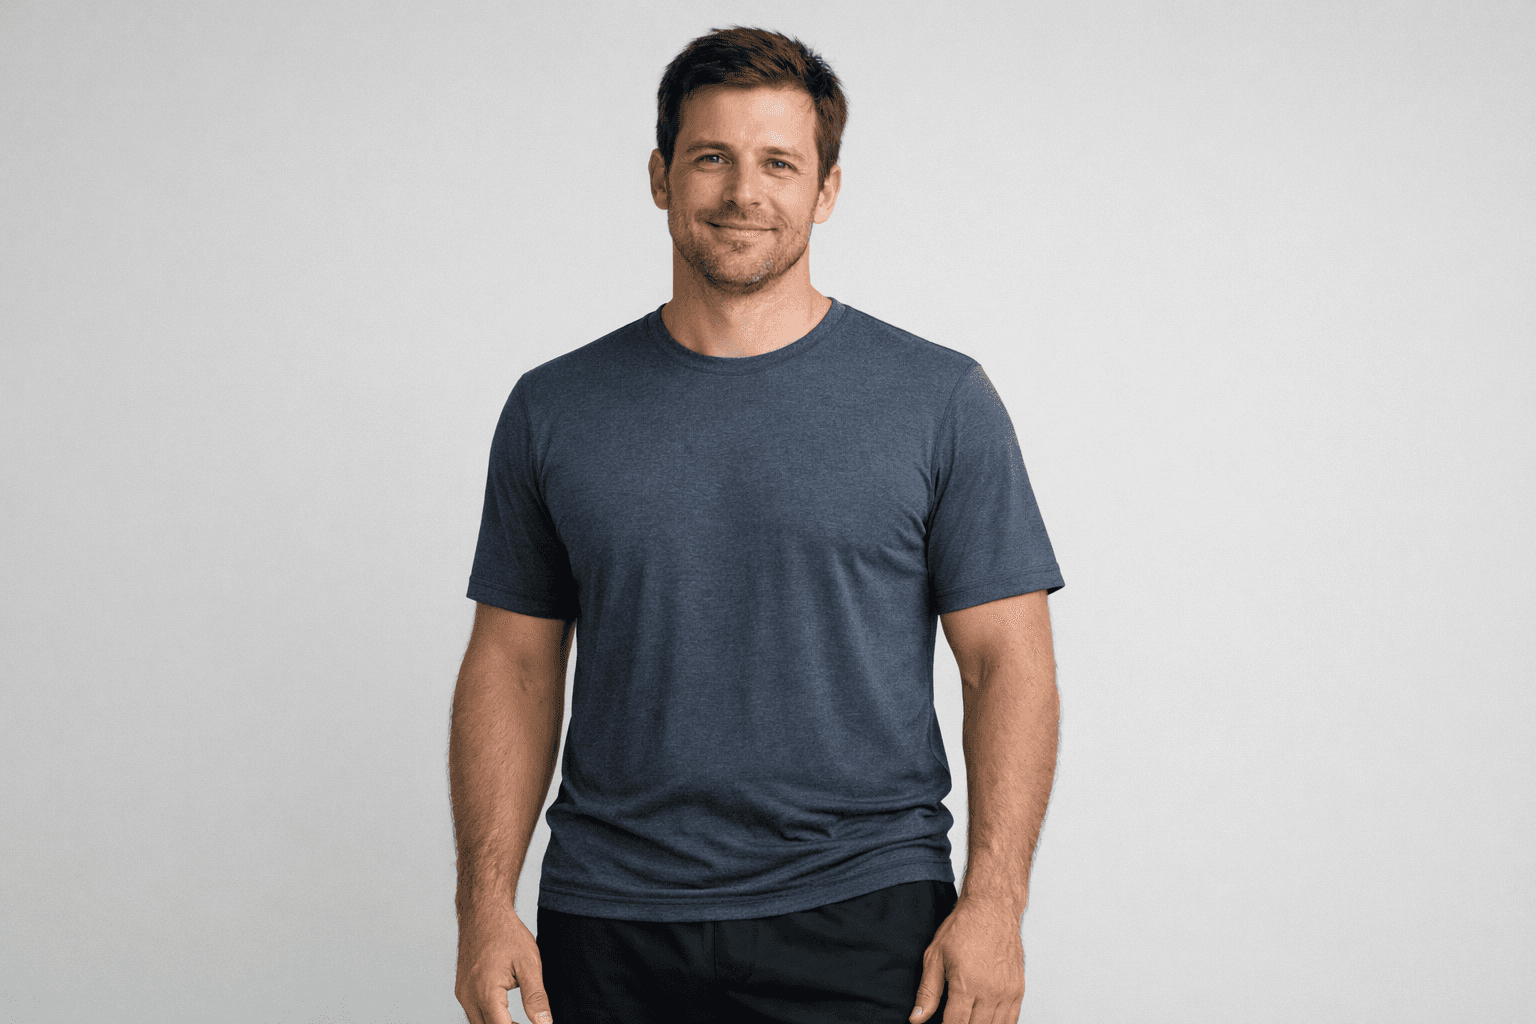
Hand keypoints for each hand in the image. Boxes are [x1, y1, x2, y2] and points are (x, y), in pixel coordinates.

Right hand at [454, 904, 553, 1023]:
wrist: (483, 912)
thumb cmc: (507, 934)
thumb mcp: (530, 964)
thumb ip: (536, 998)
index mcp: (487, 993)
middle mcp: (470, 997)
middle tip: (529, 1022)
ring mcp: (463, 994)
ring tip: (521, 1021)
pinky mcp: (461, 990)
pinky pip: (473, 1013)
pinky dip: (489, 1018)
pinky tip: (505, 1013)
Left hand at [909, 895, 1024, 1023]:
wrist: (992, 907)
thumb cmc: (963, 927)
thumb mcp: (935, 956)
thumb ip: (927, 992)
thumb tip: (916, 1019)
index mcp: (966, 984)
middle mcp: (990, 991)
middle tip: (953, 1022)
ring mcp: (1007, 991)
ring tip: (967, 1020)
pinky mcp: (1018, 989)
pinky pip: (1012, 1019)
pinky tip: (986, 1022)